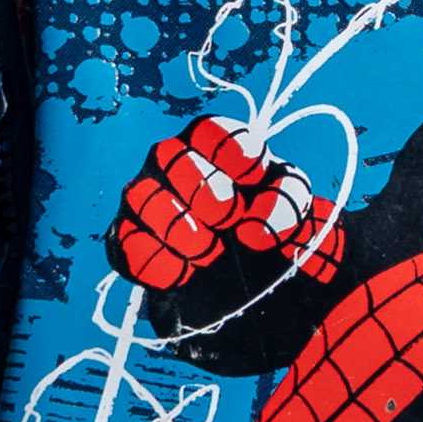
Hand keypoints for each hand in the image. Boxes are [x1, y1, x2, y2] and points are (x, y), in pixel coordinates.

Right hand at [106, 117, 339, 301]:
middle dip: (204, 190)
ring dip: (178, 226)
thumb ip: (287, 203)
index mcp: (217, 149)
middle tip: (228, 220)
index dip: (231, 151)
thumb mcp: (297, 212)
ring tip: (208, 252)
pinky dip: (155, 259)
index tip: (254, 177)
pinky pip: (125, 245)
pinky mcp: (132, 247)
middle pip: (169, 157)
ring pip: (142, 197)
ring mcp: (148, 206)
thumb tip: (254, 228)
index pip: (210, 131)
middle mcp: (174, 167)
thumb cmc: (276, 234)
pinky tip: (184, 272)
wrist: (260, 290)